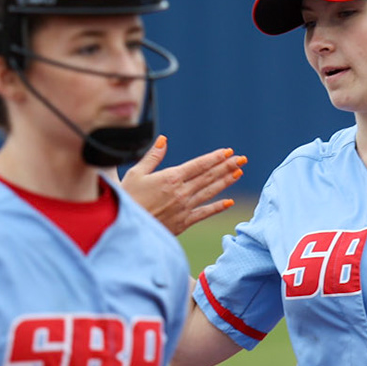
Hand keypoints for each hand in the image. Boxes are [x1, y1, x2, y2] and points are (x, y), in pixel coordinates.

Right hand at [120, 136, 245, 235]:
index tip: (228, 151)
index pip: (199, 165)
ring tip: (239, 173)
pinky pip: (205, 213)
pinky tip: (229, 202)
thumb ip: (152, 157)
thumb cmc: (127, 198)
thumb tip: (163, 140)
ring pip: (210, 192)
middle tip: (242, 159)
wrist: (125, 226)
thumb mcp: (136, 174)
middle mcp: (182, 192)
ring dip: (226, 181)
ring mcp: (185, 207)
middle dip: (227, 166)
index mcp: (171, 178)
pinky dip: (218, 207)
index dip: (215, 157)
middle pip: (209, 176)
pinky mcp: (184, 222)